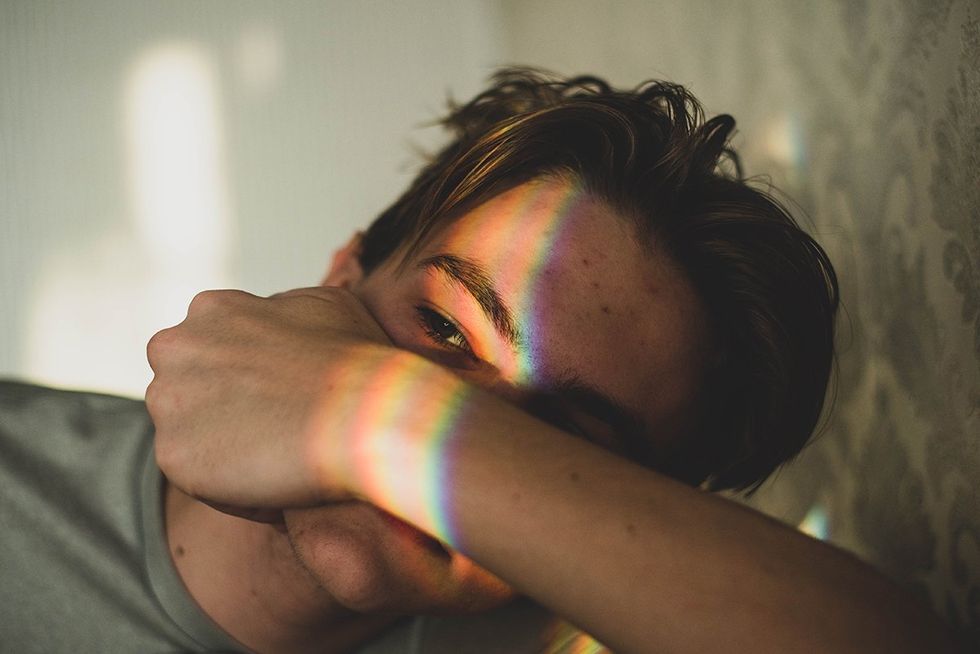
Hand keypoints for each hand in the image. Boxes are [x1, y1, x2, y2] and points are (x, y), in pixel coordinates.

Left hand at [146, 286, 394, 510]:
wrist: (366, 416)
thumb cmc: (357, 361)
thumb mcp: (325, 304)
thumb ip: (282, 309)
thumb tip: (276, 320)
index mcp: (211, 309)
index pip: (208, 346)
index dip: (242, 373)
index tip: (275, 393)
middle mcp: (175, 348)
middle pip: (184, 386)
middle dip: (218, 406)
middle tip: (271, 427)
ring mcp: (169, 402)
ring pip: (186, 432)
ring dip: (222, 446)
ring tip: (278, 458)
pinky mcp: (174, 455)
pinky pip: (198, 479)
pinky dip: (232, 488)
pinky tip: (277, 483)